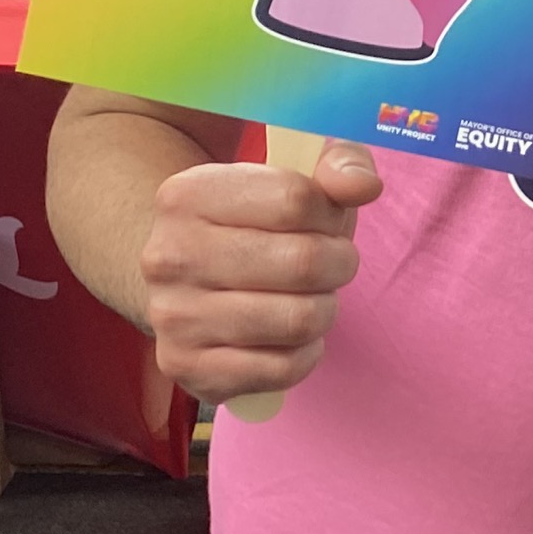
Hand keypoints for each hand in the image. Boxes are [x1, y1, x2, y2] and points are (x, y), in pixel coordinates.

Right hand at [135, 141, 381, 402]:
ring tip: (306, 298)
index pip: (297, 198)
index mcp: (188, 194)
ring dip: (324, 310)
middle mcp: (168, 255)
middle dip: (339, 264)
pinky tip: (287, 336)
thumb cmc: (261, 226)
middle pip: (305, 262)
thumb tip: (363, 185)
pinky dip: (305, 353)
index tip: (324, 222)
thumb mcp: (299, 178)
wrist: (190, 283)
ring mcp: (172, 316)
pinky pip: (285, 369)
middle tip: (328, 265)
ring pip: (301, 319)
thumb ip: (341, 164)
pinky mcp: (186, 367)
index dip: (332, 214)